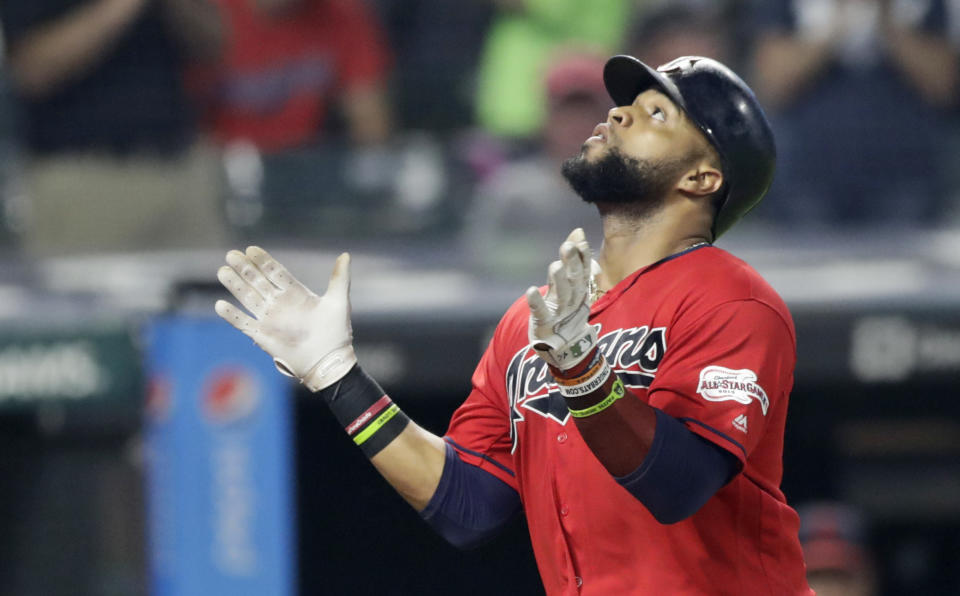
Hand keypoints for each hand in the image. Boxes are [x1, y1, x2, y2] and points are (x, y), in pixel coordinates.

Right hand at [215, 247, 356, 390]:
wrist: (328, 362)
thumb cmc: (336, 333)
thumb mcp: (339, 302)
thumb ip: (339, 277)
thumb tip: (345, 254)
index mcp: (296, 293)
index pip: (275, 272)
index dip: (263, 261)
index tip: (250, 249)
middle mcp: (280, 304)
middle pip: (257, 281)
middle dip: (245, 268)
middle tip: (231, 254)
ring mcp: (270, 319)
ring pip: (248, 298)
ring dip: (235, 285)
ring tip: (222, 271)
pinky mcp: (263, 336)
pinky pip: (244, 324)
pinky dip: (232, 316)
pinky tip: (219, 305)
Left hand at [525, 229, 597, 370]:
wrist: (567, 348)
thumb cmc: (568, 309)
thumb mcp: (574, 284)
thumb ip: (576, 258)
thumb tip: (578, 230)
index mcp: (580, 289)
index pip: (584, 269)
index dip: (582, 255)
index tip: (578, 238)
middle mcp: (572, 299)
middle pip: (573, 280)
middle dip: (572, 263)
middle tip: (567, 246)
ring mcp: (559, 312)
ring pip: (561, 294)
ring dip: (558, 280)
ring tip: (555, 266)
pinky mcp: (545, 323)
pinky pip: (541, 312)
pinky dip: (536, 302)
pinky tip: (531, 291)